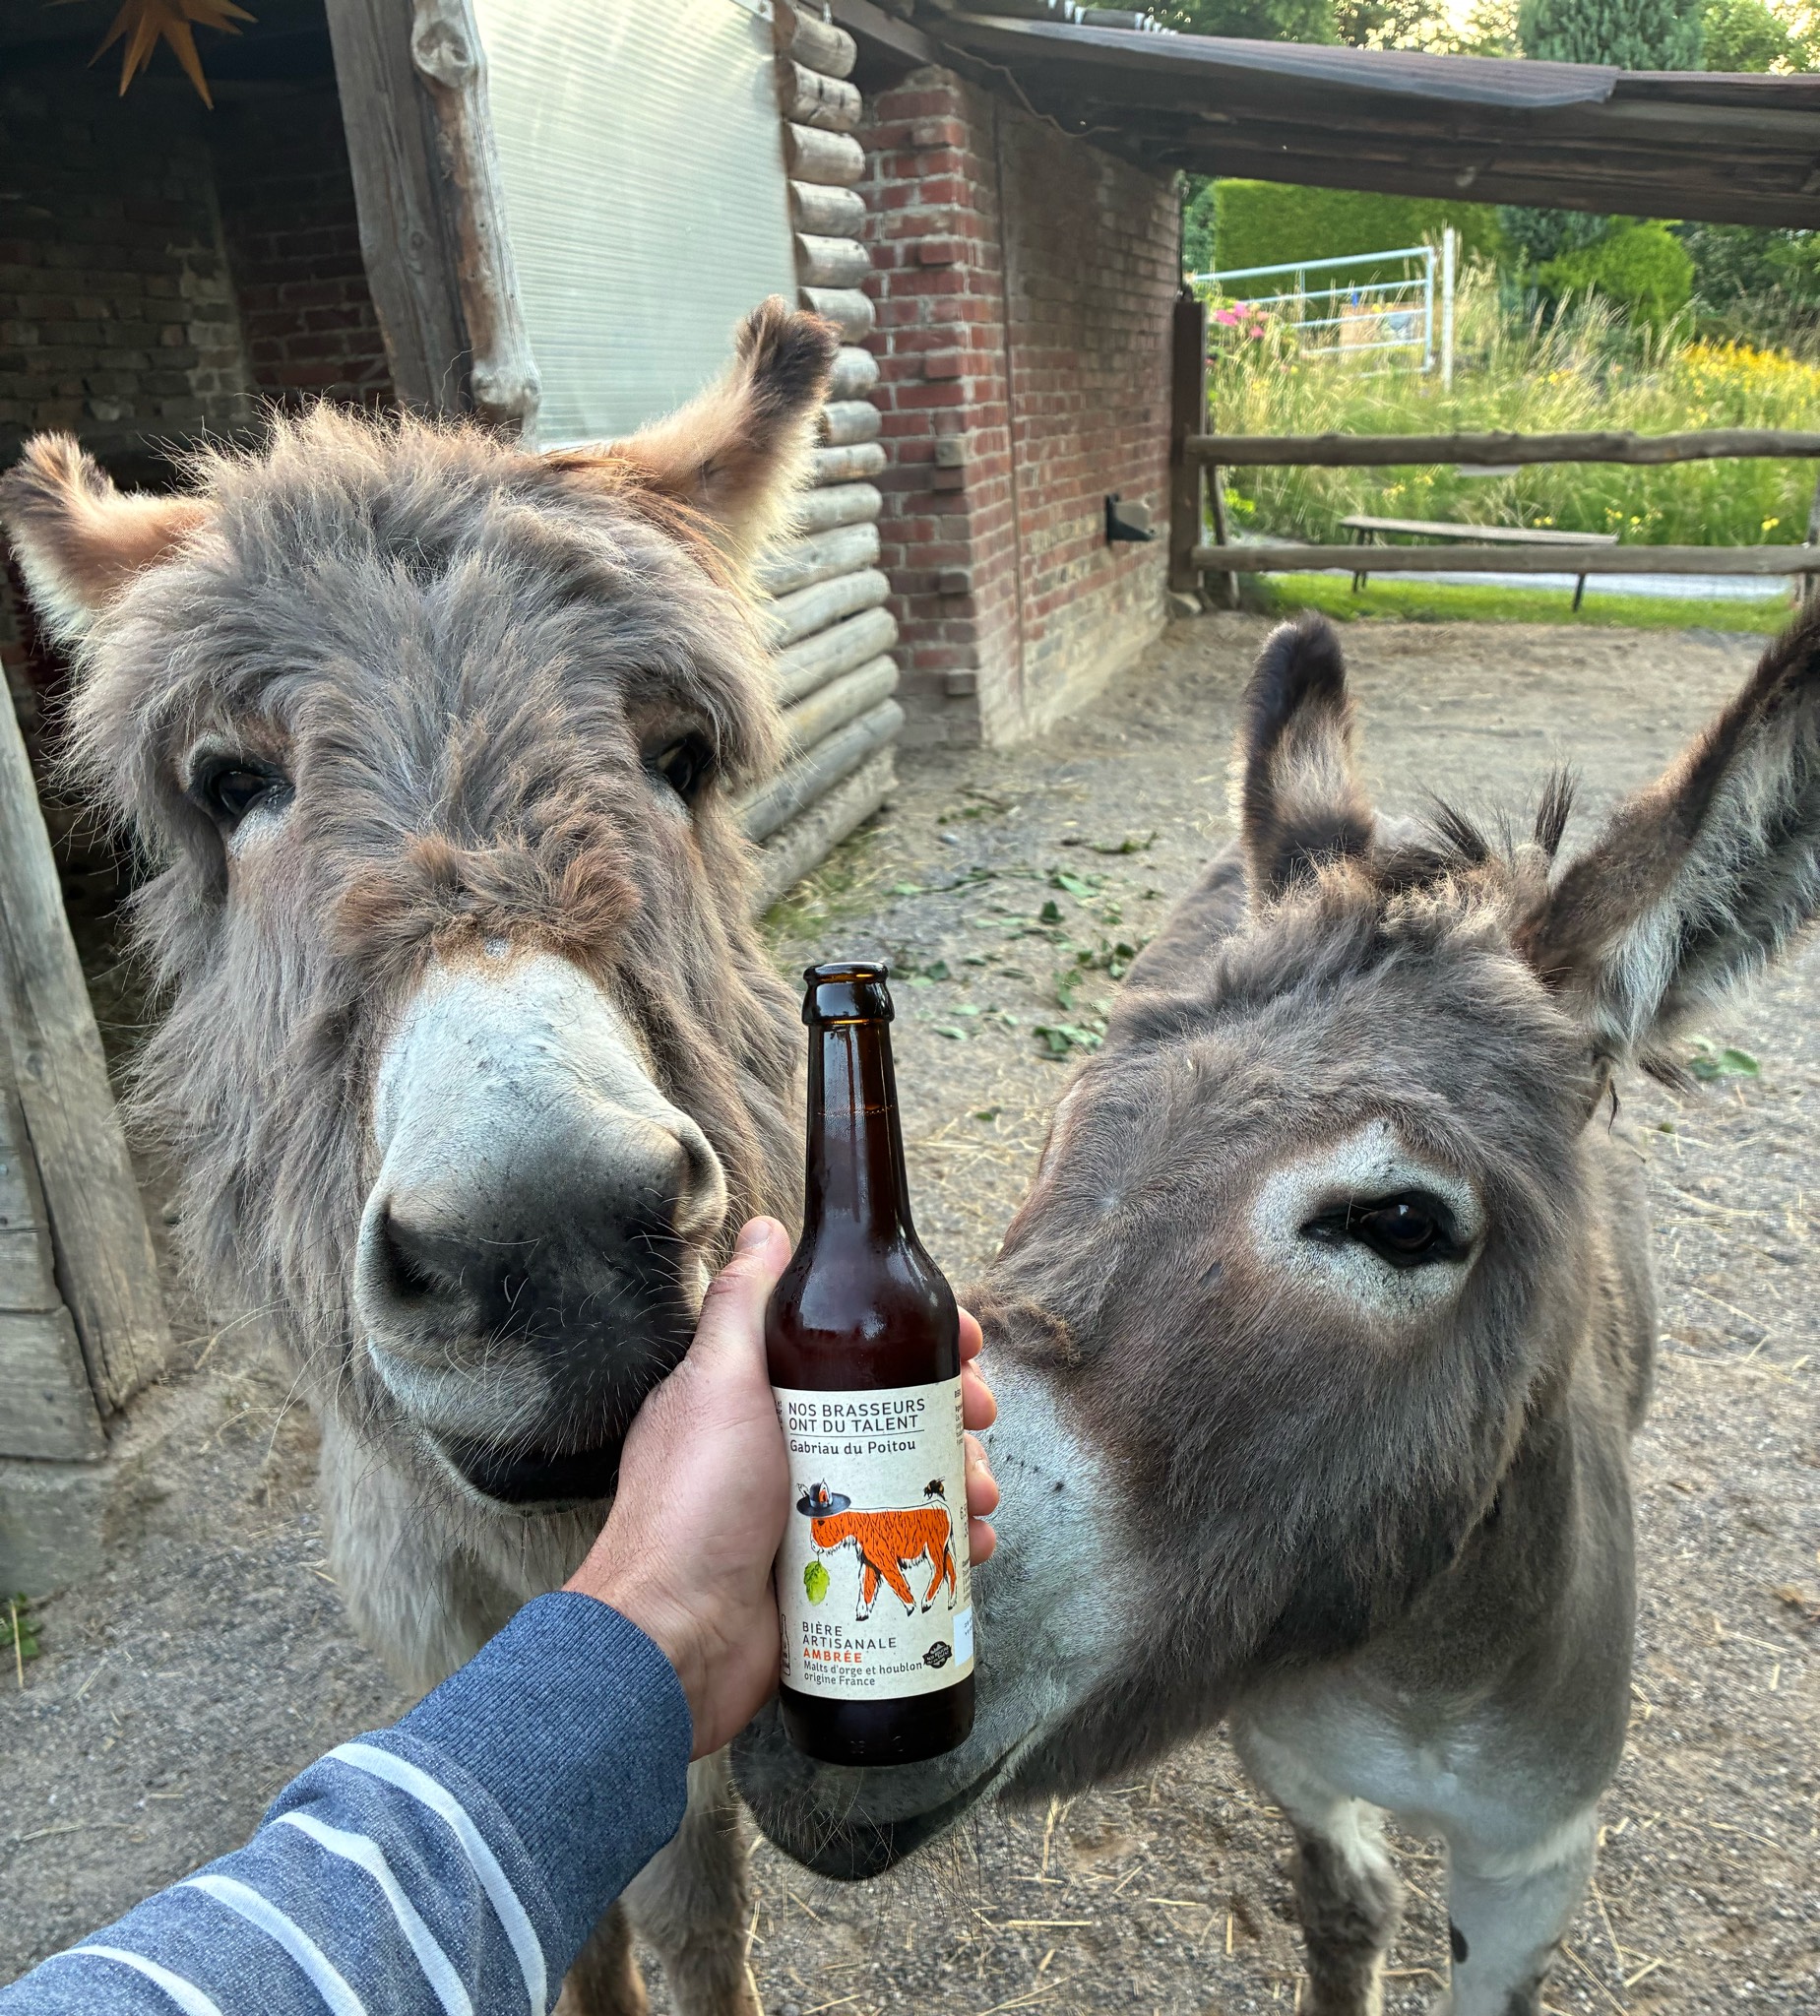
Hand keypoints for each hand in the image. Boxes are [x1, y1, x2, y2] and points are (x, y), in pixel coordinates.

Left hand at [568, 1218, 999, 1755]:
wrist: (674, 1640)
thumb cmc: (691, 1507)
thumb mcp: (717, 1385)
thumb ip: (741, 1307)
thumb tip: (766, 1229)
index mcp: (762, 1397)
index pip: (857, 1347)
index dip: (918, 1341)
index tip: (964, 1344)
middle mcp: (791, 1449)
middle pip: (897, 1411)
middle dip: (954, 1413)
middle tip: (980, 1423)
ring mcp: (816, 1514)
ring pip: (911, 1478)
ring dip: (959, 1479)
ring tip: (979, 1499)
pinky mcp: (836, 1572)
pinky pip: (905, 1546)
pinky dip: (945, 1542)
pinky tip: (971, 1547)